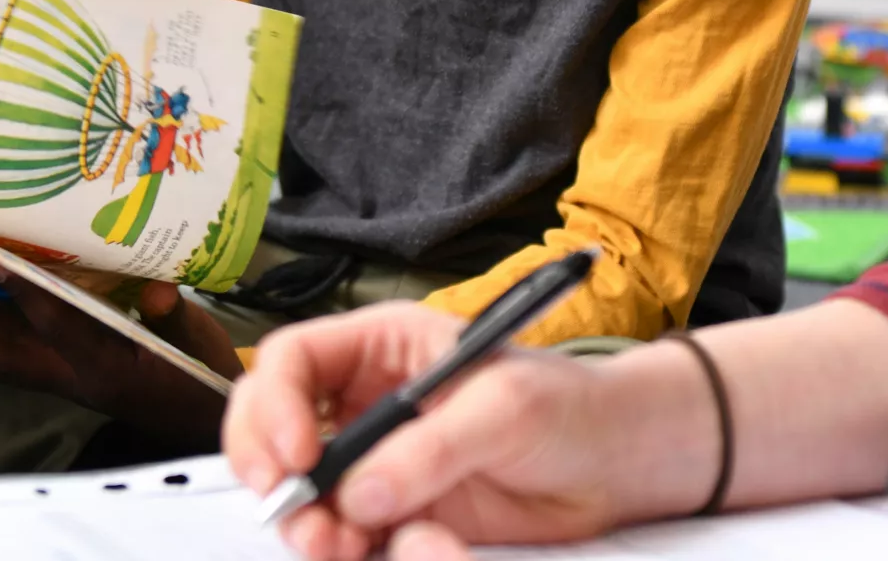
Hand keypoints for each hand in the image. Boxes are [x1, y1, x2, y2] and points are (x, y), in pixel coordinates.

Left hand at [0, 264, 243, 451]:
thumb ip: (175, 318)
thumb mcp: (197, 344)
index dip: (28, 296)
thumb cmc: (198, 375)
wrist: (197, 419)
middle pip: (3, 360)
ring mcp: (61, 376)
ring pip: (1, 357)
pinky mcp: (61, 370)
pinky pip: (14, 351)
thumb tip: (156, 292)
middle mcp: (72, 376)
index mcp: (107, 368)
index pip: (60, 329)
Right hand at [223, 302, 679, 560]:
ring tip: (342, 546)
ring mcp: (377, 464)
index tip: (294, 458)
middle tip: (302, 516)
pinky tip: (404, 548)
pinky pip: (351, 539)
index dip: (275, 406)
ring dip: (312, 527)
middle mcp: (364, 404)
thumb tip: (361, 492)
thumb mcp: (504, 408)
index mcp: (380, 347)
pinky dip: (356, 552)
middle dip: (276, 476)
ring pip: (306, 497)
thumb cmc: (566, 407)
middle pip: (276, 431)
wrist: (612, 466)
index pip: (291, 362)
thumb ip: (431, 447)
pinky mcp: (397, 517)